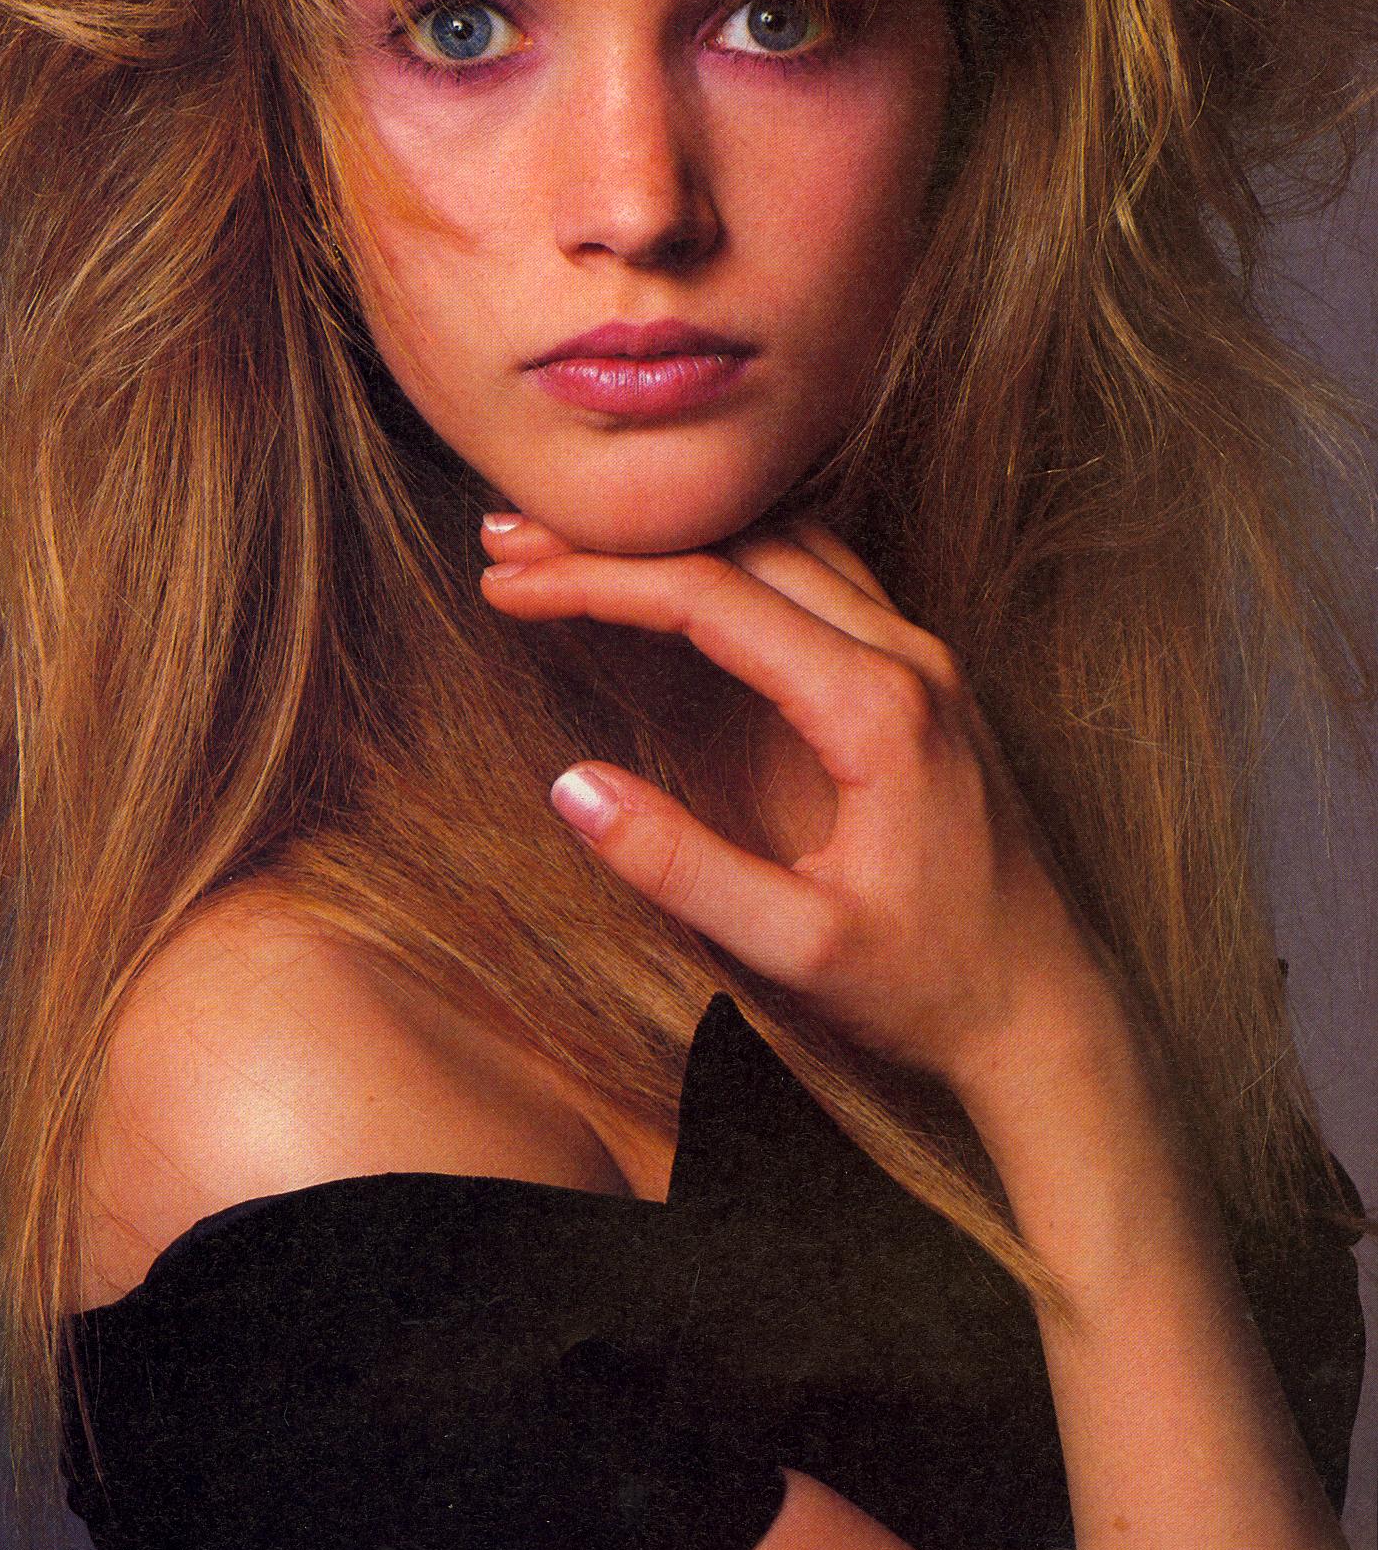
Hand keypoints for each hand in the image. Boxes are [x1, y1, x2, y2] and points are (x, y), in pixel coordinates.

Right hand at [480, 510, 1114, 1100]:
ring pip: (782, 543)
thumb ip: (681, 868)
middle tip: (503, 542)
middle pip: (739, 548)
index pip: (709, 599)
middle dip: (614, 542)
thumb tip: (571, 785)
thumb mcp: (795, 949)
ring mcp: (922, 656)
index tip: (503, 586)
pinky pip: (818, 573)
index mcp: (875, 708)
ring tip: (562, 545)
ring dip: (672, 538)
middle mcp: (907, 656)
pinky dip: (730, 556)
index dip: (594, 582)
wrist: (1047, 1011)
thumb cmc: (929, 988)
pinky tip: (670, 567)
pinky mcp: (921, 675)